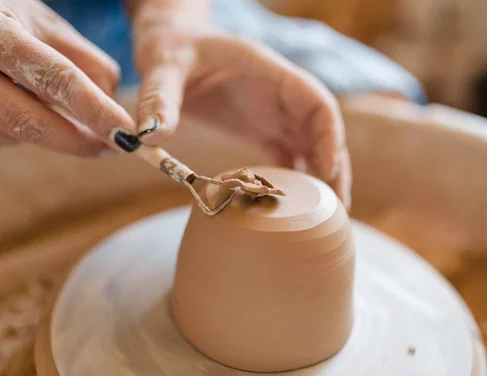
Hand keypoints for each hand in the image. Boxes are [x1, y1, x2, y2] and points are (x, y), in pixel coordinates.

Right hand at [0, 0, 134, 155]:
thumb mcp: (42, 21)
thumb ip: (82, 60)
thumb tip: (113, 105)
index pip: (56, 79)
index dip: (96, 111)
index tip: (127, 133)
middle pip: (30, 123)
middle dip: (79, 142)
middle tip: (115, 145)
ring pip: (17, 135)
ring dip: (56, 134)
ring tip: (80, 120)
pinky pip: (1, 136)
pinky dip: (28, 131)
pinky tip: (32, 108)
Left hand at [131, 22, 350, 204]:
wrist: (170, 46)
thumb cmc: (171, 47)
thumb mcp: (163, 65)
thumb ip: (159, 97)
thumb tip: (149, 136)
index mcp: (267, 71)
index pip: (316, 102)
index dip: (328, 137)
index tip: (325, 172)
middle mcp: (278, 94)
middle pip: (322, 132)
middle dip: (334, 168)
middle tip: (336, 210)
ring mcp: (273, 113)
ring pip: (311, 147)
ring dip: (320, 179)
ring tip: (325, 219)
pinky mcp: (261, 129)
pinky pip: (288, 155)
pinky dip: (295, 180)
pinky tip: (293, 209)